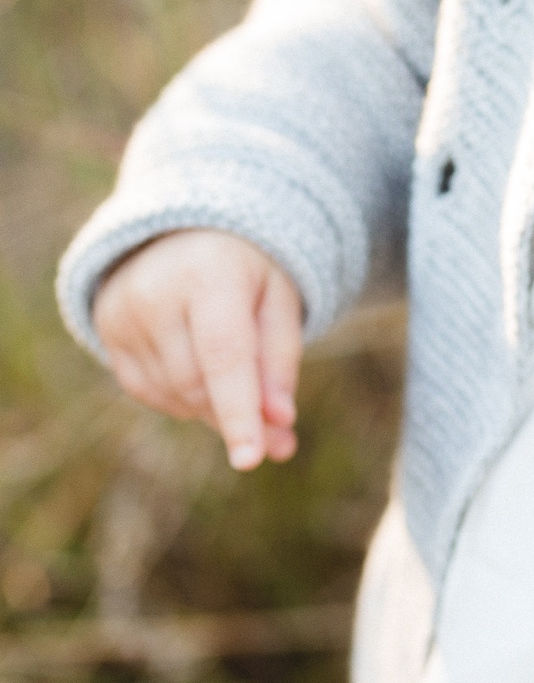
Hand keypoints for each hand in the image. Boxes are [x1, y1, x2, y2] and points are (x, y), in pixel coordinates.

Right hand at [94, 230, 302, 470]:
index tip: (251, 459)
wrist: (184, 223)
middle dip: (235, 413)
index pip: (224, 356)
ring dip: (210, 402)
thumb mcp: (279, 297)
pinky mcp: (104, 328)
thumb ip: (280, 361)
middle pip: (197, 384)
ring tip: (235, 372)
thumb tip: (278, 424)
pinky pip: (147, 390)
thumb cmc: (245, 265)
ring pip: (172, 394)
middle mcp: (154, 291)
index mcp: (209, 273)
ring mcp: (121, 311)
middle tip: (276, 434)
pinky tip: (198, 365)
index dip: (239, 412)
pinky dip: (180, 394)